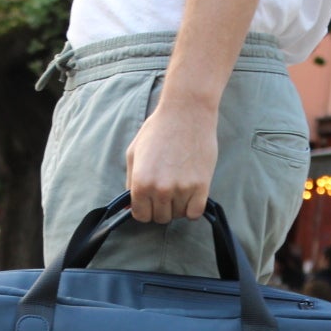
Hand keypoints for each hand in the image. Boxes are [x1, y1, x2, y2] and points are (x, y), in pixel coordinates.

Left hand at [126, 99, 217, 223]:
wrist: (187, 113)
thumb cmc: (158, 129)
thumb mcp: (134, 153)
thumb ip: (131, 182)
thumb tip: (130, 207)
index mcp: (140, 182)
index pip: (141, 215)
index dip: (145, 209)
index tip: (150, 201)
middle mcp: (160, 189)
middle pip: (160, 218)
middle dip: (161, 208)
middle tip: (167, 191)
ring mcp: (181, 189)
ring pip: (178, 215)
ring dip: (178, 205)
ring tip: (179, 185)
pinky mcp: (201, 187)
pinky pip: (195, 213)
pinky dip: (192, 207)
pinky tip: (191, 194)